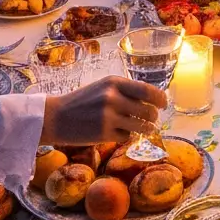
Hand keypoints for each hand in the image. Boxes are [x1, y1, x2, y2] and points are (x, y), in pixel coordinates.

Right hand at [43, 76, 163, 145]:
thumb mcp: (103, 87)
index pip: (148, 91)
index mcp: (114, 82)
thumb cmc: (82, 101)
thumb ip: (125, 91)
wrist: (55, 117)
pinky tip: (116, 132)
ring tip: (142, 127)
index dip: (160, 99)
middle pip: (149, 111)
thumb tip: (152, 100)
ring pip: (142, 126)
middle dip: (153, 117)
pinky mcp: (104, 134)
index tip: (163, 104)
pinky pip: (127, 137)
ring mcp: (109, 116)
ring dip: (145, 128)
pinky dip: (125, 136)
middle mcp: (113, 97)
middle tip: (150, 119)